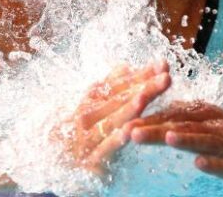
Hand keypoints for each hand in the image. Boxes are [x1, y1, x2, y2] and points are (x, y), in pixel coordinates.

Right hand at [55, 61, 170, 175]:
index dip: (142, 74)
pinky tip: (129, 133)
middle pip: (120, 98)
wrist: (56, 159)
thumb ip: (111, 86)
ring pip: (112, 120)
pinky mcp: (91, 158)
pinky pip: (104, 148)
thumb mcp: (94, 106)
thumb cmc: (81, 130)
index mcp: (93, 99)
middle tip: (165, 77)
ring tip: (144, 98)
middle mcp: (89, 114)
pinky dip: (115, 139)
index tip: (163, 64)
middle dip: (144, 87)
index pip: (121, 83)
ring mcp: (89, 135)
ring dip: (129, 109)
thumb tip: (125, 66)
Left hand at [128, 101, 222, 193]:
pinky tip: (199, 163)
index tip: (127, 116)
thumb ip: (197, 121)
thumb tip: (165, 116)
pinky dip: (216, 164)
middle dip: (158, 126)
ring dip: (187, 139)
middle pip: (188, 125)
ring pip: (209, 142)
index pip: (181, 111)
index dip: (155, 113)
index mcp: (217, 118)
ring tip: (165, 137)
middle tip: (130, 129)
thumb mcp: (222, 130)